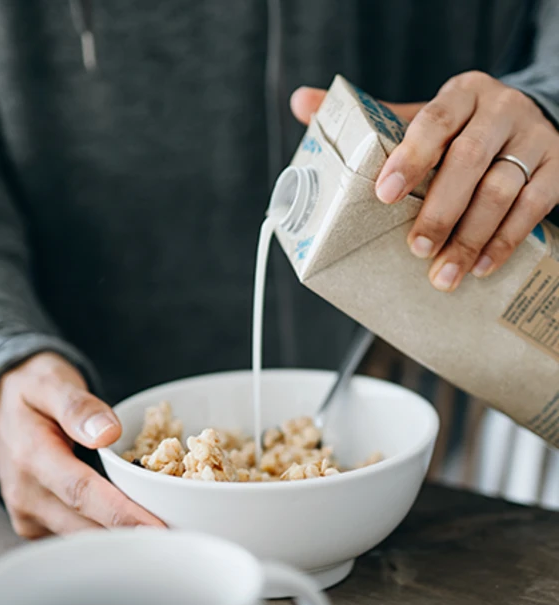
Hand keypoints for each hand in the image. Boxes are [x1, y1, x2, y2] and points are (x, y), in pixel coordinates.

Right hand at [0, 352, 163, 537]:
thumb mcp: (51, 382)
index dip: (122, 514)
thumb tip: (108, 433)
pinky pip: (77, 534)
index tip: (157, 530)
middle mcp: (26, 495)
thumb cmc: (31, 389)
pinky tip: (138, 526)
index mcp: (31, 457)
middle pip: (86, 526)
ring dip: (123, 538)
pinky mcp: (37, 522)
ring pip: (82, 537)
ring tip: (168, 535)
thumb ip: (78, 406)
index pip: (81, 492)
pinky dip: (108, 533)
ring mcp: (29, 513)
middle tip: (180, 538)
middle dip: (132, 535)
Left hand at [291, 74, 558, 291]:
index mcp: (460, 96)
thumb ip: (368, 118)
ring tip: (444, 275)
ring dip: (471, 238)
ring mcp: (533, 139)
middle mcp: (499, 111)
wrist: (526, 120)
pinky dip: (506, 240)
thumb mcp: (418, 117)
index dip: (410, 157)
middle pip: (469, 161)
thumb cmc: (458, 129)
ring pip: (503, 190)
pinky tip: (481, 266)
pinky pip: (536, 207)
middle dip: (440, 210)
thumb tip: (301, 102)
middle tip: (415, 249)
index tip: (384, 194)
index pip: (433, 120)